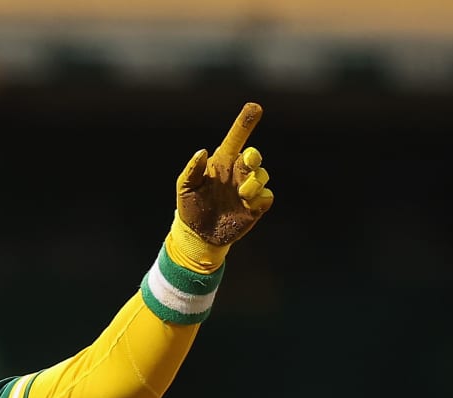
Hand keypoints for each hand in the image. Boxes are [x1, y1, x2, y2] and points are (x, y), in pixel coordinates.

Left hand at [176, 103, 273, 249]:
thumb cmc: (190, 206)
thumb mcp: (185, 187)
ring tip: (241, 193)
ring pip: (262, 175)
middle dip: (253, 157)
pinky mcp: (256, 206)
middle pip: (253, 156)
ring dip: (254, 181)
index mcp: (222, 163)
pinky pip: (267, 196)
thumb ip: (192, 169)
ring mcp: (248, 188)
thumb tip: (203, 151)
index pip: (235, 139)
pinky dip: (260, 198)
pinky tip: (248, 204)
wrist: (198, 235)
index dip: (244, 124)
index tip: (254, 108)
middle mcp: (237, 172)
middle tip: (246, 162)